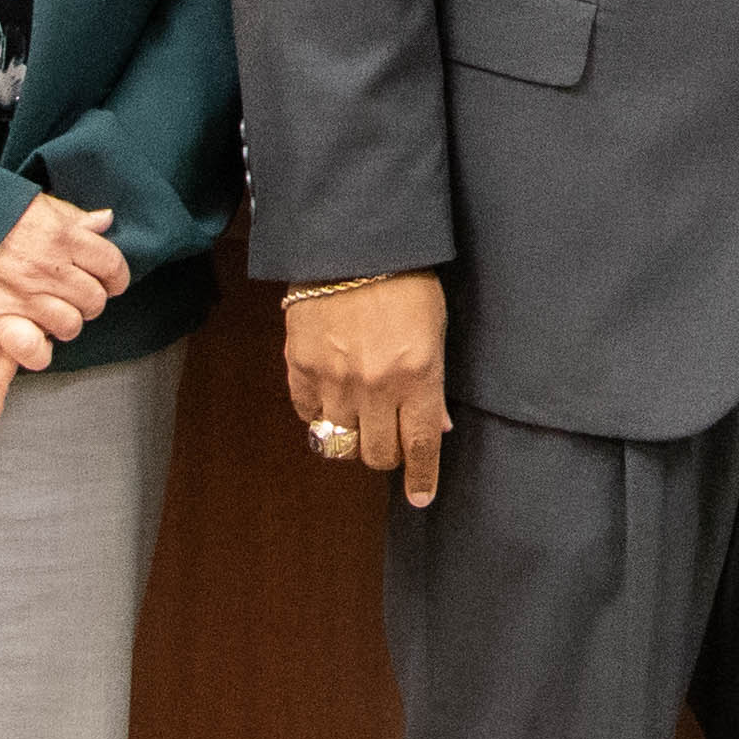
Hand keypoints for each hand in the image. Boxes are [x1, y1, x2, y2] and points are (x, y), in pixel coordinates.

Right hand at [0, 192, 130, 359]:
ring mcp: (23, 295)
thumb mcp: (34, 202)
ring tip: (53, 318)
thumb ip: (72, 216)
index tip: (110, 282)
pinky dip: (39, 353)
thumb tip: (106, 220)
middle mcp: (48, 267)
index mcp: (62, 234)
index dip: (116, 278)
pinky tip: (35, 343)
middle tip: (76, 300)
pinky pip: (34, 351)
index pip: (112, 264)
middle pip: (94, 299)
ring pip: (70, 326)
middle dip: (90, 302)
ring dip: (66, 325)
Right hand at [284, 271, 451, 507]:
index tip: (420, 498)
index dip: (420, 477)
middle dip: (386, 453)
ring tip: (358, 416)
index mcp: (419, 375)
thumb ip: (434, 382)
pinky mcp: (301, 366)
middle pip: (376, 453)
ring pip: (340, 440)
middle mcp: (376, 386)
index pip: (420, 445)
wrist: (352, 240)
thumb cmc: (406, 278)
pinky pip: (307, 413)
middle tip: (389, 437)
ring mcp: (335, 379)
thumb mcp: (436, 327)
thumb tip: (437, 425)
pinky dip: (318, 413)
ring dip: (352, 434)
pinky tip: (329, 397)